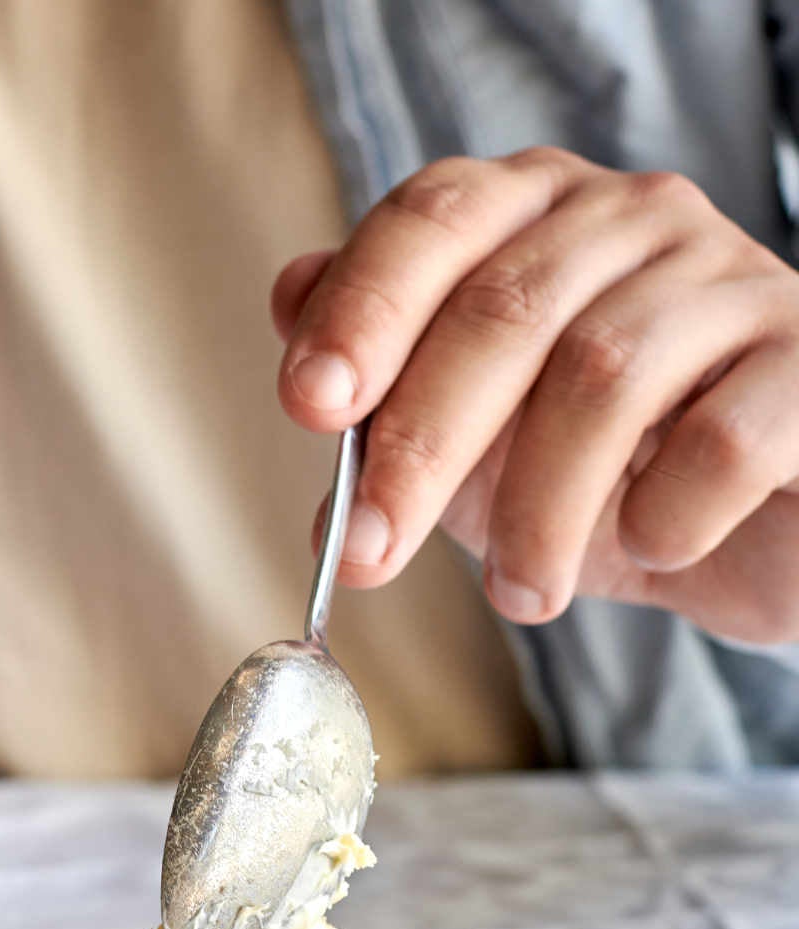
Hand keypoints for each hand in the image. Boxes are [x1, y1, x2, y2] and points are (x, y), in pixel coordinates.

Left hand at [272, 148, 798, 645]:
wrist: (754, 536)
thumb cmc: (596, 478)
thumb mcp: (466, 445)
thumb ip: (380, 387)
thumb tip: (290, 302)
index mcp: (533, 216)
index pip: (435, 217)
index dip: (364, 308)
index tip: (308, 408)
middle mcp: (634, 219)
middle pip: (503, 310)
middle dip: (418, 449)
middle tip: (371, 556)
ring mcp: (733, 279)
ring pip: (602, 375)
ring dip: (534, 512)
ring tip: (520, 595)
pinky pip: (720, 437)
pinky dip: (664, 514)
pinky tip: (651, 548)